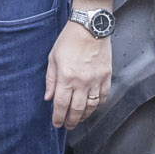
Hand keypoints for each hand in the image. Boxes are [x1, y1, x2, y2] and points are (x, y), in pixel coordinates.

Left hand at [45, 14, 114, 130]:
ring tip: (79, 119)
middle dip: (71, 121)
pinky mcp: (106, 77)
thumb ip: (51, 80)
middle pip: (77, 110)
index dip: (58, 117)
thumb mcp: (53, 58)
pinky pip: (103, 97)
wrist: (90, 27)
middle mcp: (82, 82)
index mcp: (66, 77)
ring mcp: (96, 81)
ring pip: (91, 107)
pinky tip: (93, 107)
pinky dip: (98, 105)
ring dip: (84, 116)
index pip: (61, 105)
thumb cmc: (69, 40)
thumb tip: (48, 97)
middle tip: (67, 126)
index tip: (57, 124)